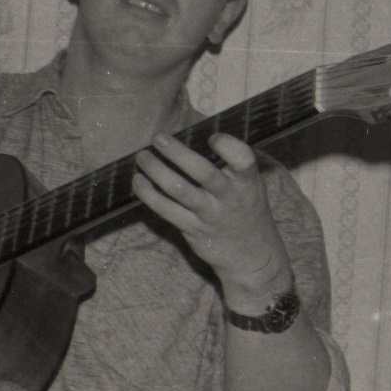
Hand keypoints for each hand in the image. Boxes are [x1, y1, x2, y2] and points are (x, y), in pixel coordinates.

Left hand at [133, 132, 291, 307]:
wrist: (252, 255)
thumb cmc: (245, 208)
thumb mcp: (249, 184)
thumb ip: (230, 163)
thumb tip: (193, 134)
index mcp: (247, 181)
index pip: (243, 159)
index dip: (228, 145)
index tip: (212, 137)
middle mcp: (229, 197)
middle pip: (203, 172)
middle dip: (177, 152)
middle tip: (159, 138)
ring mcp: (210, 215)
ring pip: (179, 190)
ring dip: (156, 170)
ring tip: (143, 156)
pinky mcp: (193, 229)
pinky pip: (166, 210)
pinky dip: (148, 194)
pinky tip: (138, 181)